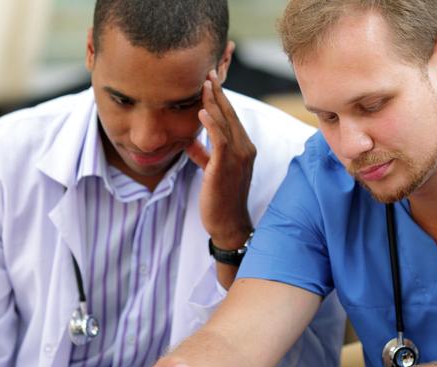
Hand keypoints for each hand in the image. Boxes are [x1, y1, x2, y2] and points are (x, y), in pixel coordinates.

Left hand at [186, 70, 254, 249]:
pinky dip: (211, 123)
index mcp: (244, 148)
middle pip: (231, 114)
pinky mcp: (226, 166)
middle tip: (208, 72)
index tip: (211, 80)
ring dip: (214, 101)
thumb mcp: (212, 171)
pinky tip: (201, 110)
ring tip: (204, 83)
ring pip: (226, 122)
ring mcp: (238, 157)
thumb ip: (204, 154)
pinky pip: (220, 140)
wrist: (228, 223)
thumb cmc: (220, 198)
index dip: (221, 98)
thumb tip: (191, 142)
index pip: (232, 117)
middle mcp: (245, 149)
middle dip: (219, 92)